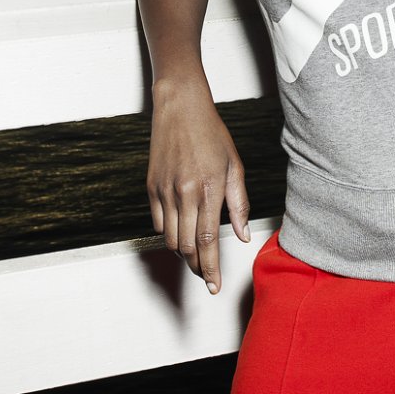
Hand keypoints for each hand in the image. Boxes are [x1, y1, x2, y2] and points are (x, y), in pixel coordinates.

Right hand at [147, 76, 250, 293]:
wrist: (180, 107)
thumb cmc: (211, 133)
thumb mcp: (233, 165)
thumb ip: (238, 203)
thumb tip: (243, 235)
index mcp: (208, 188)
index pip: (208, 241)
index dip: (211, 268)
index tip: (214, 286)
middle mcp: (183, 192)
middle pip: (188, 246)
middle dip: (198, 267)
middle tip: (207, 277)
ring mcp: (164, 190)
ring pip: (171, 239)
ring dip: (184, 254)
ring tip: (196, 257)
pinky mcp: (151, 187)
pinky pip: (158, 223)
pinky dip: (169, 235)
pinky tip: (181, 233)